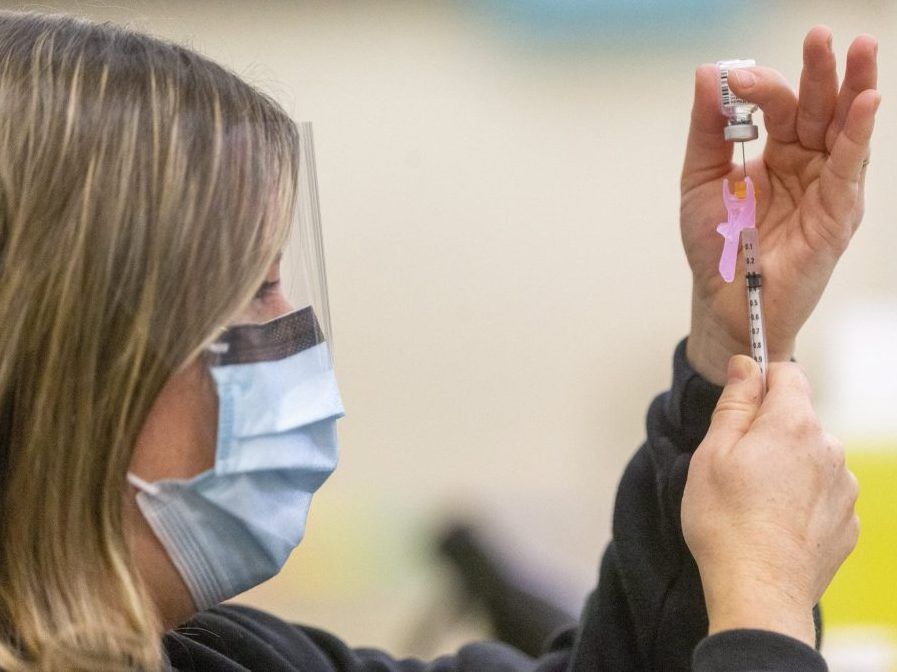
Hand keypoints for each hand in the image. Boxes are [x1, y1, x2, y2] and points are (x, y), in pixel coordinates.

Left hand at [682, 27, 879, 384]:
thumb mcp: (700, 179)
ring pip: (846, 131)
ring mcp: (825, 189)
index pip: (781, 107)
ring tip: (861, 50)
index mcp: (777, 154)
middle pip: (821, 109)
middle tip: (819, 35)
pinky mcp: (836, 216)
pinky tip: (866, 104)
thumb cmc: (716, 246)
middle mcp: (807, 166)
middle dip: (821, 72)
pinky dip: (858, 137)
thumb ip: (706, 129)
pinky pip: (850, 171)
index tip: (734, 79)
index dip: (762, 89)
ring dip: (855, 90)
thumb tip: (708, 73)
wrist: (721, 300)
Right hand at [682, 356, 858, 646]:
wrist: (759, 590)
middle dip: (768, 431)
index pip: (787, 375)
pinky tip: (775, 523)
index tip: (739, 401)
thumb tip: (746, 364)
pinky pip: (822, 493)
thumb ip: (735, 402)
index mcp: (793, 425)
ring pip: (811, 457)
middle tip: (735, 466)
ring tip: (755, 501)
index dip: (760, 380)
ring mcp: (844, 487)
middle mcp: (829, 449)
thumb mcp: (713, 452)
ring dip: (787, 466)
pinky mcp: (848, 521)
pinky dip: (801, 499)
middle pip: (797, 419)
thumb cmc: (726, 521)